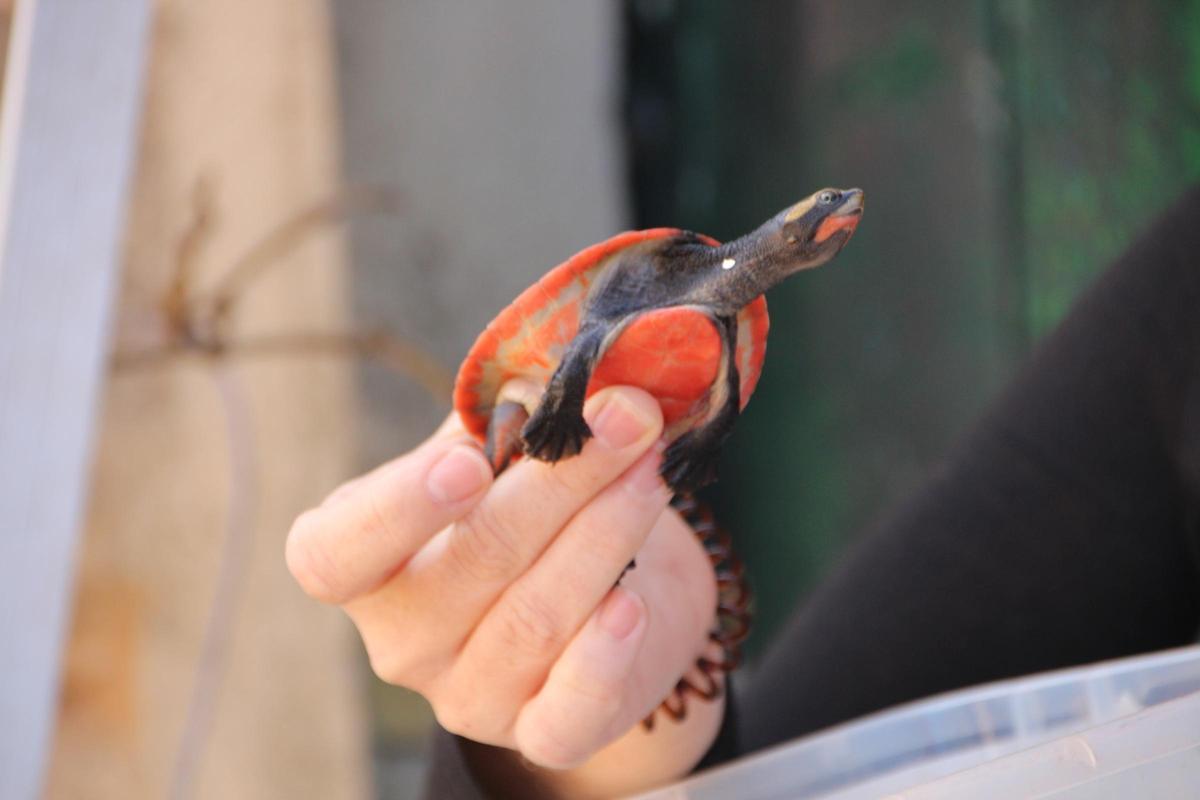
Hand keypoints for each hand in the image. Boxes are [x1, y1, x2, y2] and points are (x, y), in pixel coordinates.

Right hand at [285, 385, 723, 796]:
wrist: (599, 595)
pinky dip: (605, 656)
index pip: (335, 555)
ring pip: (536, 618)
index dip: (397, 509)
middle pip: (476, 561)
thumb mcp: (500, 459)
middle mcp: (402, 639)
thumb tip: (553, 378)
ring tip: (653, 468)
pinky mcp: (536, 732)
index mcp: (366, 564)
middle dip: (563, 479)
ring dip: (607, 532)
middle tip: (627, 414)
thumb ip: (506, 420)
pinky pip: (568, 712)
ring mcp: (466, 694)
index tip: (466, 459)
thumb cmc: (528, 510)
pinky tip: (633, 602)